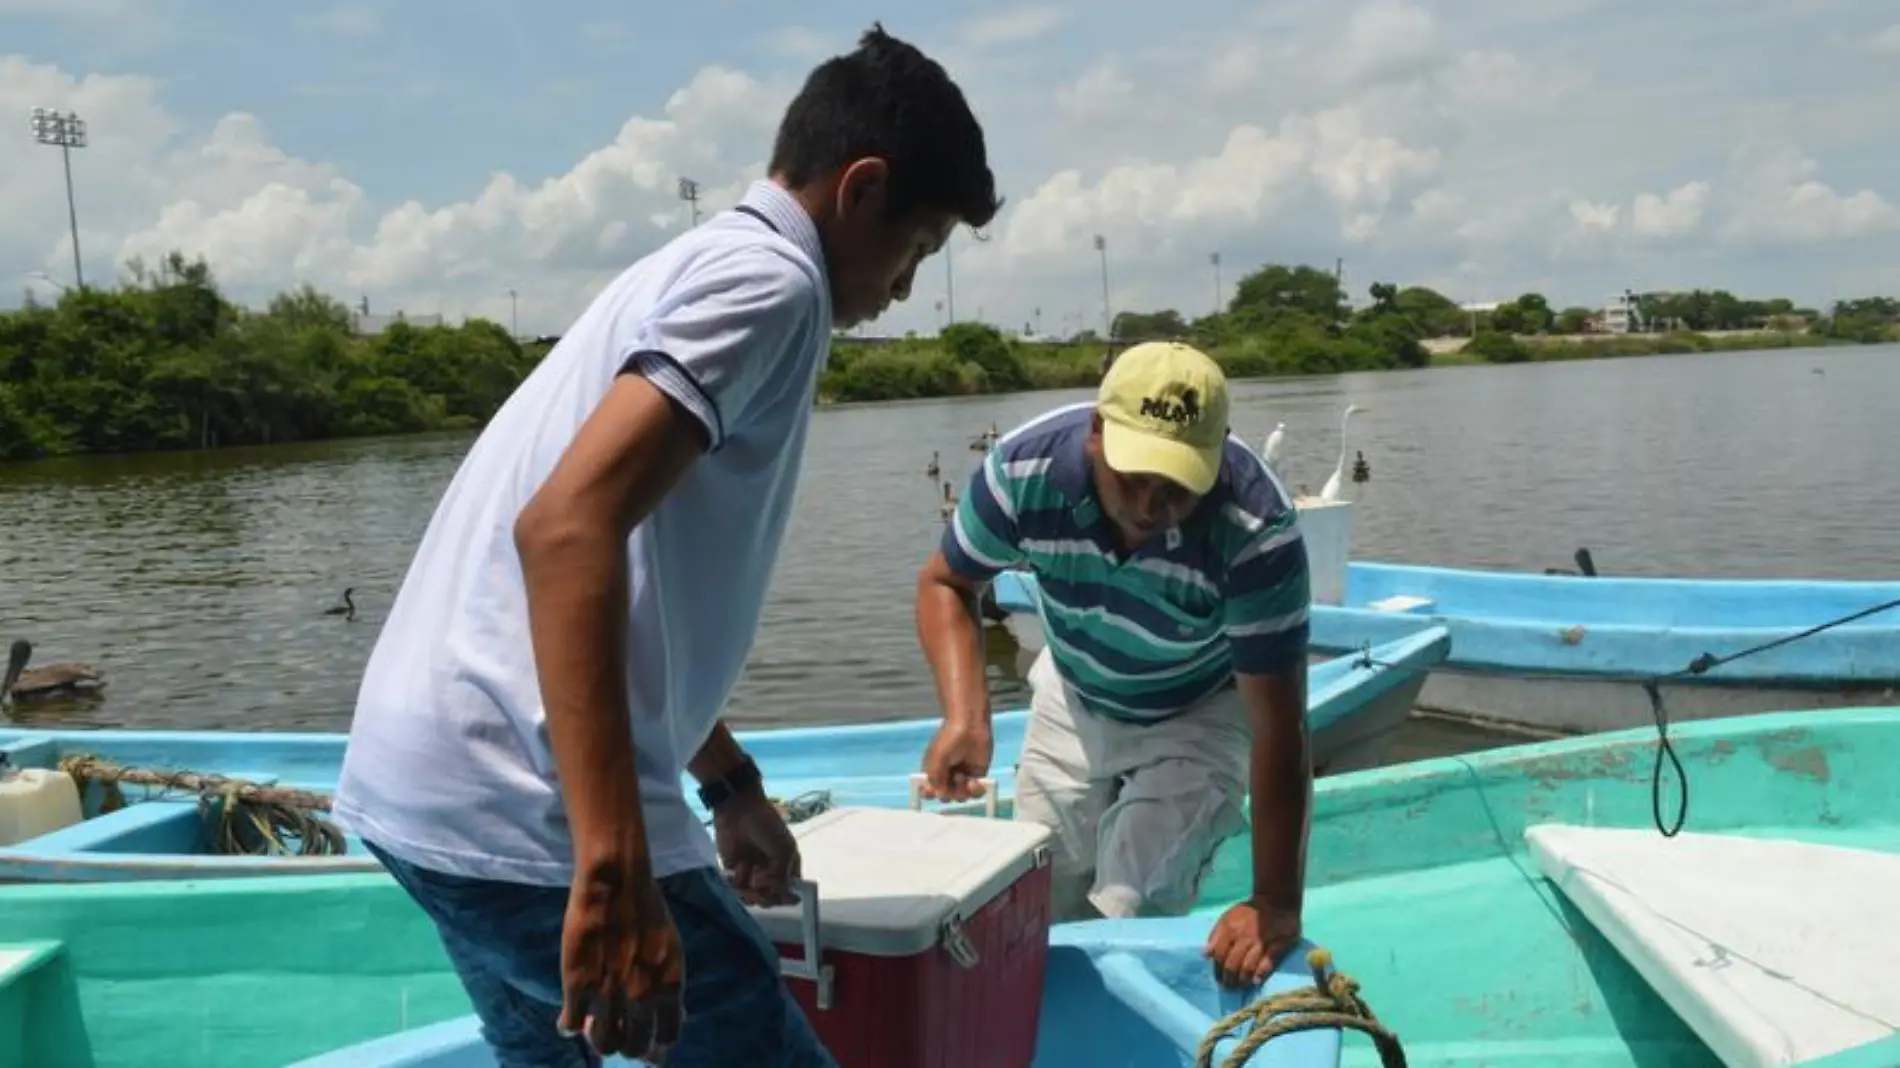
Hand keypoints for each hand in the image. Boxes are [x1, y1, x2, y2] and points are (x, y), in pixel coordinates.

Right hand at [560, 853, 685, 1062]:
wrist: (616, 882)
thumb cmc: (647, 910)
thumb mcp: (671, 951)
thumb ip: (668, 987)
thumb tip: (673, 1018)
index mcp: (669, 987)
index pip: (666, 1039)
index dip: (655, 1045)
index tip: (646, 1041)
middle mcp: (642, 997)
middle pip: (633, 1048)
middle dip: (627, 1044)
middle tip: (618, 1030)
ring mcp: (608, 994)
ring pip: (603, 1044)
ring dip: (598, 1038)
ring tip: (594, 1025)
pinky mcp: (577, 986)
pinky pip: (571, 1025)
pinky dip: (568, 1025)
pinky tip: (568, 1018)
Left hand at [714, 791, 801, 906]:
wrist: (738, 810)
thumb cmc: (766, 826)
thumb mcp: (783, 850)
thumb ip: (782, 876)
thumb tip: (771, 892)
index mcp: (787, 868)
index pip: (790, 893)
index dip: (787, 899)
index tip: (782, 895)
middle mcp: (770, 875)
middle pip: (771, 900)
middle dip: (767, 897)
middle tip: (760, 882)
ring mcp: (752, 875)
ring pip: (753, 899)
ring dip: (751, 893)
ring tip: (749, 877)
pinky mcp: (733, 874)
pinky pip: (736, 891)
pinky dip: (737, 883)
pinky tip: (738, 867)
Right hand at [921, 718, 992, 801]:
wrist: (971, 727)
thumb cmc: (950, 740)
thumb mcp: (937, 759)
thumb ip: (935, 778)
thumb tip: (939, 794)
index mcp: (933, 771)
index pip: (927, 790)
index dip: (929, 794)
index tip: (931, 791)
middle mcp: (947, 777)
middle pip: (946, 797)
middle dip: (949, 794)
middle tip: (953, 780)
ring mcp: (962, 778)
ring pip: (961, 797)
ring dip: (962, 792)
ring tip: (963, 777)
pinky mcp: (977, 777)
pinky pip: (975, 793)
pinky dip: (975, 792)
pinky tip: (975, 783)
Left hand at [1204, 896, 1301, 988]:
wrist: (1275, 901)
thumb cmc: (1248, 913)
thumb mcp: (1227, 918)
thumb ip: (1216, 935)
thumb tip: (1206, 954)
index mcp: (1230, 929)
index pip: (1219, 955)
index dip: (1217, 970)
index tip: (1219, 979)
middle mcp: (1244, 936)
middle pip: (1232, 964)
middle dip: (1229, 979)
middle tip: (1230, 987)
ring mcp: (1261, 941)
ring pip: (1248, 966)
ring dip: (1242, 979)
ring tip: (1241, 985)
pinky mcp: (1278, 944)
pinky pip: (1268, 963)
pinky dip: (1260, 973)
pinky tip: (1255, 981)